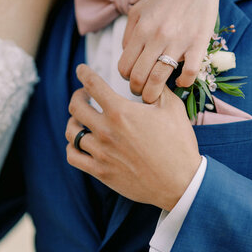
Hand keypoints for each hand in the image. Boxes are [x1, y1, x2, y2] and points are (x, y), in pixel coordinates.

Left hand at [66, 64, 201, 210]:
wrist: (180, 182)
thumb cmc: (178, 144)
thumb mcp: (173, 108)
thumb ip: (157, 89)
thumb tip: (148, 78)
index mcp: (121, 112)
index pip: (93, 85)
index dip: (84, 74)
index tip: (81, 69)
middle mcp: (106, 131)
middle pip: (76, 107)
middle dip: (78, 96)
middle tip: (83, 95)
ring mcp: (101, 152)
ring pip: (71, 131)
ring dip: (74, 121)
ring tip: (80, 119)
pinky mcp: (100, 172)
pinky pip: (73, 156)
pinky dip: (72, 146)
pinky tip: (79, 142)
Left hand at [118, 0, 220, 103]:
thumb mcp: (139, 9)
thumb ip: (129, 34)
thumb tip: (127, 57)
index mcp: (141, 29)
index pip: (125, 66)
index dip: (127, 78)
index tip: (134, 80)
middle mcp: (156, 36)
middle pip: (139, 77)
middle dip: (138, 91)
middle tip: (143, 93)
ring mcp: (178, 41)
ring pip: (159, 79)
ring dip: (154, 94)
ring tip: (156, 97)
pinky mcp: (198, 44)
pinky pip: (189, 74)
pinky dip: (183, 84)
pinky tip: (180, 82)